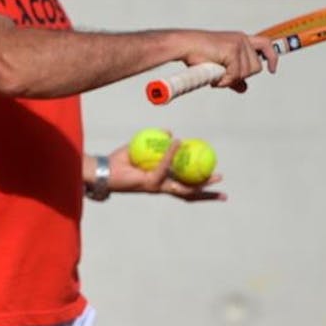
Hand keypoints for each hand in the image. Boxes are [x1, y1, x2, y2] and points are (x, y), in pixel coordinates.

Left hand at [105, 138, 224, 201]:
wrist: (104, 170)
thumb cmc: (120, 161)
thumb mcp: (142, 147)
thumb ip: (156, 142)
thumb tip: (170, 132)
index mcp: (162, 181)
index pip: (184, 185)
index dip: (199, 184)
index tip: (215, 177)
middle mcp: (161, 187)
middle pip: (189, 193)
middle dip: (206, 191)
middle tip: (222, 184)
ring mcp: (157, 187)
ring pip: (183, 188)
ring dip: (200, 182)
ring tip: (215, 175)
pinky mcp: (150, 182)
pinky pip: (164, 166)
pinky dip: (171, 154)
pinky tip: (178, 142)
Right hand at [180, 30, 277, 92]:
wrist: (185, 45)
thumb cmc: (198, 54)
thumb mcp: (221, 67)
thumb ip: (234, 77)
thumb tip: (244, 89)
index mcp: (241, 40)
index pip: (265, 45)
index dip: (272, 58)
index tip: (272, 70)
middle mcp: (242, 39)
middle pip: (256, 67)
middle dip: (241, 76)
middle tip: (224, 76)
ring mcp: (238, 44)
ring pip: (247, 72)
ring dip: (231, 79)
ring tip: (217, 75)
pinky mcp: (232, 49)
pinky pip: (236, 74)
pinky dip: (225, 80)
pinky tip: (215, 77)